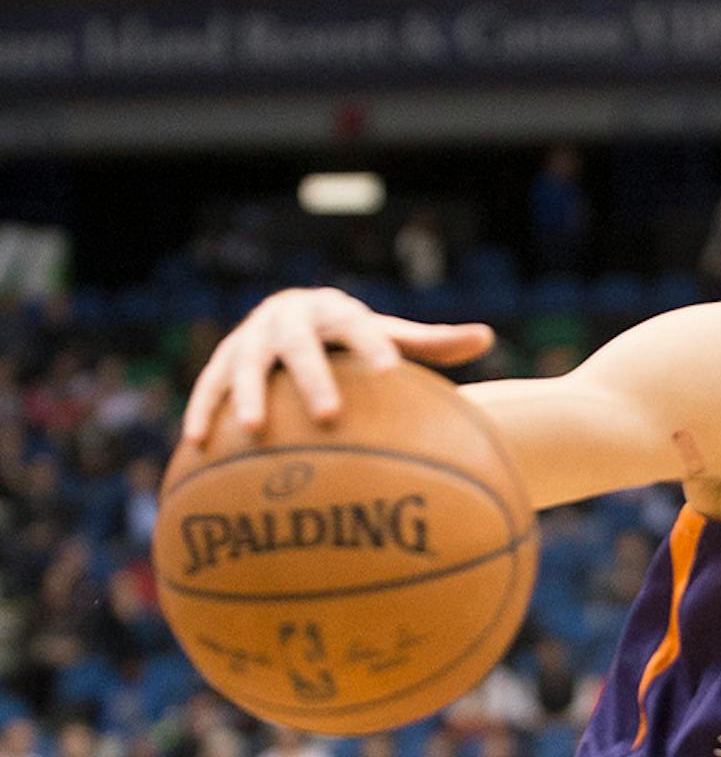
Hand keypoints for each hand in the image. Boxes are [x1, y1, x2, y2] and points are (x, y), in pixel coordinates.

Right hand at [181, 287, 495, 445]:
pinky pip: (208, 388)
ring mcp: (249, 340)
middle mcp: (287, 320)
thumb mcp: (386, 334)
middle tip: (330, 416)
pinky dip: (203, 412)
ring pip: (245, 367)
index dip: (374, 347)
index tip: (391, 374)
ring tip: (253, 431)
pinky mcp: (220, 362)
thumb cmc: (351, 336)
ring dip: (246, 397)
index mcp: (334, 311)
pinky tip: (197, 445)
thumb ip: (430, 341)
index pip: (359, 327)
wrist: (291, 314)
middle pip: (299, 349)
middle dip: (312, 380)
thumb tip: (487, 338)